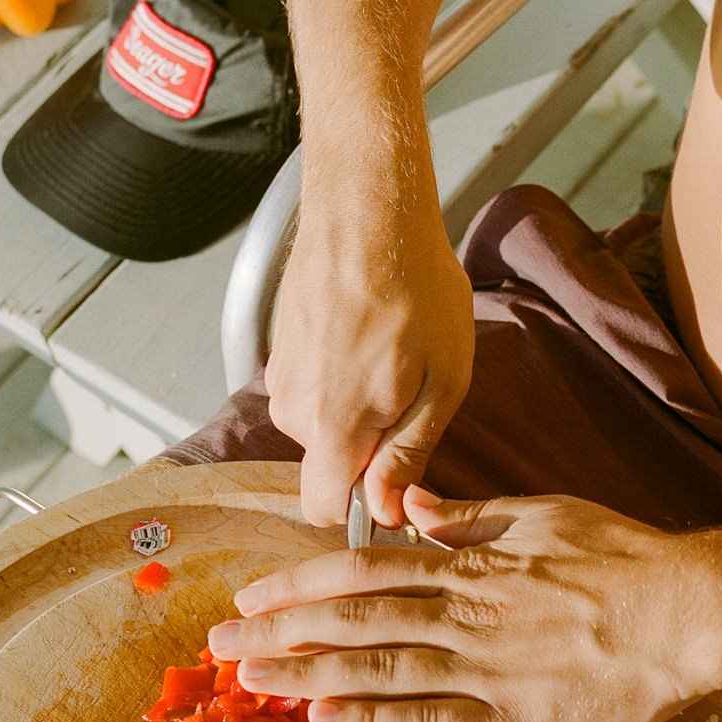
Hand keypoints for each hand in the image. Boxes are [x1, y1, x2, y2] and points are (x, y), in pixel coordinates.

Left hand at [207, 489, 721, 721]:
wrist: (686, 613)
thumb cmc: (621, 559)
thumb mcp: (543, 513)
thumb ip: (472, 517)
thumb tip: (413, 507)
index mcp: (468, 565)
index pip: (364, 571)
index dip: (302, 584)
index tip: (255, 593)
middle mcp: (463, 615)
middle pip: (353, 620)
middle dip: (281, 631)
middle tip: (221, 643)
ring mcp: (483, 671)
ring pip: (377, 668)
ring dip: (307, 674)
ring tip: (252, 680)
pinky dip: (372, 721)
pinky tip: (324, 721)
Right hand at [265, 204, 473, 527]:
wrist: (368, 212)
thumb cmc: (416, 288)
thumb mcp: (443, 382)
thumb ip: (409, 452)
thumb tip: (387, 509)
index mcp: (334, 425)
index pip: (324, 508)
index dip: (362, 504)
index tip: (396, 474)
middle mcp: (294, 408)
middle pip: (328, 459)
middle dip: (367, 442)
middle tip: (410, 386)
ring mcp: (280, 374)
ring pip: (321, 419)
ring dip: (355, 401)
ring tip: (390, 348)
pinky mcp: (278, 347)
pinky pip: (312, 384)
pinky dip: (338, 370)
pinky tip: (366, 330)